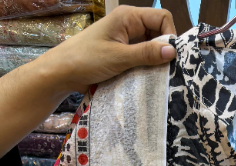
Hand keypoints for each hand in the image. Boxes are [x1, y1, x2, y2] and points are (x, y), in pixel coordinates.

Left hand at [35, 6, 176, 94]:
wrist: (62, 72)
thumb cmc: (86, 59)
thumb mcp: (118, 57)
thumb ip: (146, 53)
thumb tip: (173, 51)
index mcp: (128, 17)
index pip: (161, 17)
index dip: (170, 34)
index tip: (170, 57)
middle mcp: (129, 25)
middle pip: (158, 32)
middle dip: (164, 49)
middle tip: (166, 70)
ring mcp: (126, 40)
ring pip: (151, 47)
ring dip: (155, 61)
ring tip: (157, 76)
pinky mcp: (123, 54)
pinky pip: (142, 58)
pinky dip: (147, 67)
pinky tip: (147, 78)